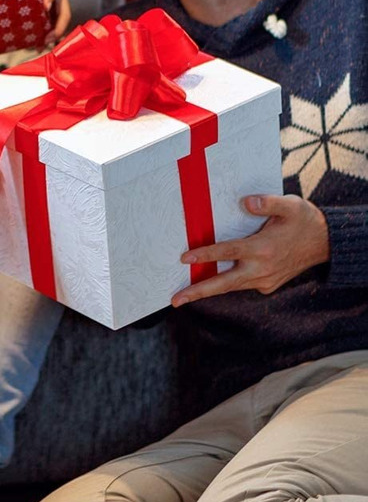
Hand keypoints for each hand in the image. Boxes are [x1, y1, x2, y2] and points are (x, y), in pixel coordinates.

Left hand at [36, 0, 73, 42]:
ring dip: (51, 34)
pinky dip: (46, 32)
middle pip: (63, 12)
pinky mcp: (55, 6)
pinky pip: (53, 20)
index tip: (45, 6)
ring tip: (38, 48)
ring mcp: (59, 1)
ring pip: (59, 20)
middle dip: (57, 27)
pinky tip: (34, 44)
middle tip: (47, 39)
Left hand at [171, 194, 329, 305]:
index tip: (184, 258)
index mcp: (263, 249)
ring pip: (230, 287)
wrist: (326, 243)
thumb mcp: (290, 205)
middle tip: (175, 299)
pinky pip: (241, 284)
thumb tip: (246, 202)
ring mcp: (265, 279)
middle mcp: (262, 268)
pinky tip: (207, 282)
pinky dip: (224, 284)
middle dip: (198, 291)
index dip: (206, 255)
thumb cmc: (303, 220)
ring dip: (207, 291)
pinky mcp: (268, 284)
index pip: (228, 252)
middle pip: (223, 283)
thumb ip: (268, 203)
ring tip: (183, 296)